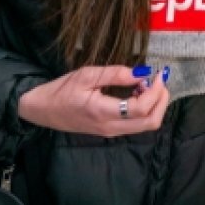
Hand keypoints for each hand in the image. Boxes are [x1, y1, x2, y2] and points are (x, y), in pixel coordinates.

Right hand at [17, 65, 169, 136]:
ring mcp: (111, 132)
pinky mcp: (111, 131)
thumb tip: (142, 72)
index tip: (158, 73)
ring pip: (146, 125)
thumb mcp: (87, 75)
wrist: (42, 110)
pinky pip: (137, 124)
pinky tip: (137, 92)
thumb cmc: (62, 90)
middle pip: (150, 122)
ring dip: (155, 105)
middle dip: (162, 100)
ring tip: (147, 84)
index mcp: (103, 112)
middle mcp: (110, 127)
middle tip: (159, 80)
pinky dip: (146, 109)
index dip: (155, 90)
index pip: (141, 108)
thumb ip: (116, 74)